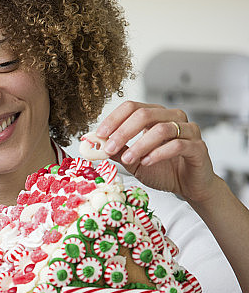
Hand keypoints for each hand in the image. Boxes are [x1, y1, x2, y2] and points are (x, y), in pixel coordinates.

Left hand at [96, 100, 220, 203]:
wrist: (188, 185)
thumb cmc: (162, 170)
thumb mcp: (132, 161)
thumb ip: (116, 150)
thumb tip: (94, 143)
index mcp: (155, 116)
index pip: (132, 107)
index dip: (114, 119)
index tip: (99, 134)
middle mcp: (172, 118)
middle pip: (144, 114)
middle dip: (123, 132)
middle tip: (109, 148)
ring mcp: (188, 130)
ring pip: (161, 129)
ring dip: (140, 145)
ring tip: (127, 159)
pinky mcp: (198, 146)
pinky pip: (178, 144)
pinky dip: (159, 153)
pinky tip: (147, 162)